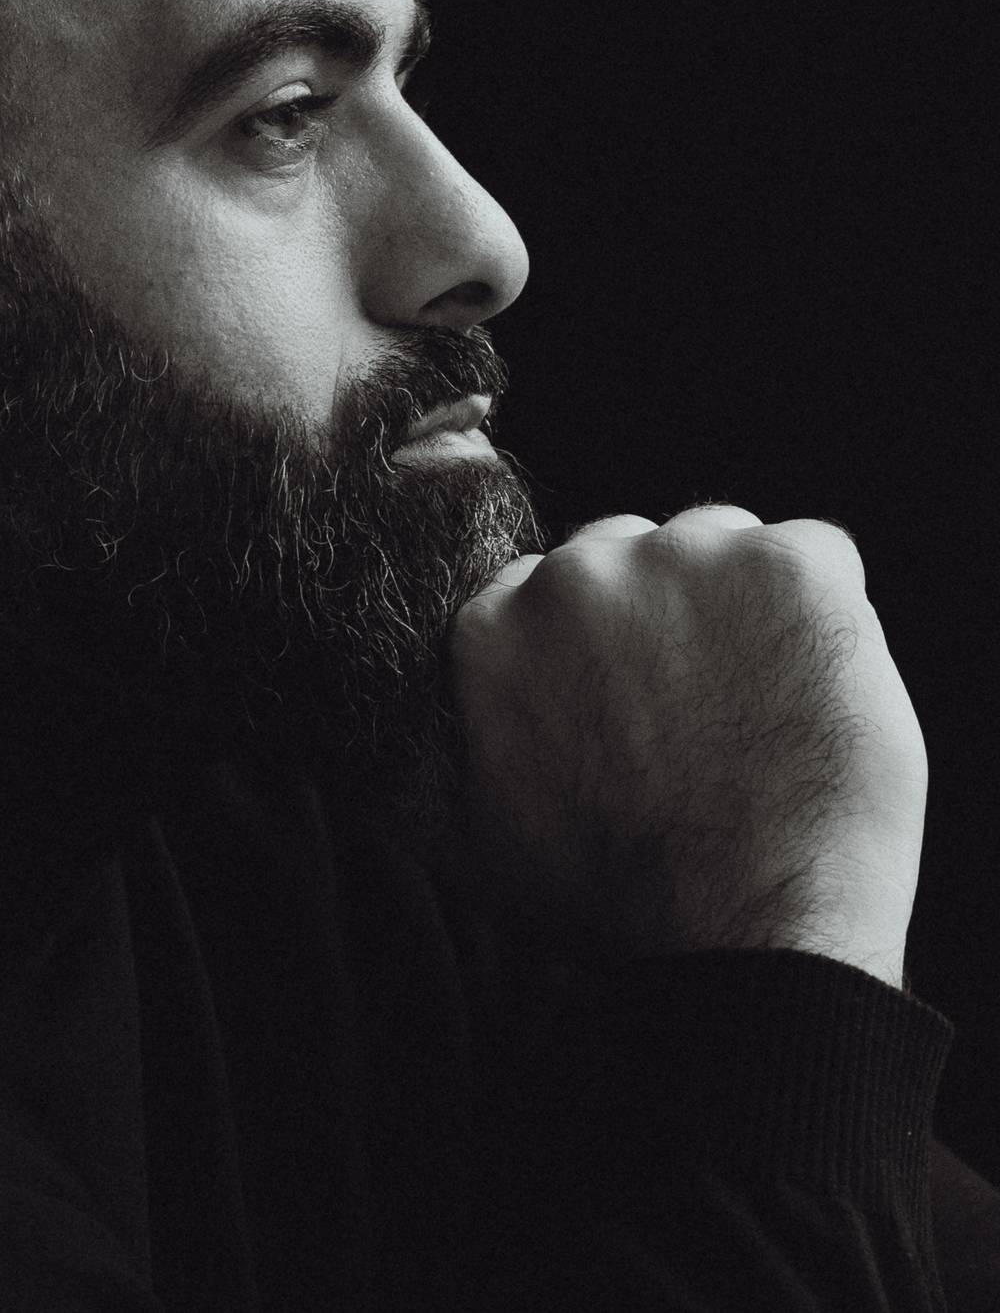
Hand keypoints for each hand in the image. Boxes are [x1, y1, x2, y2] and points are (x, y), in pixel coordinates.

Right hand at [444, 506, 926, 986]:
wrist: (744, 934)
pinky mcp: (788, 564)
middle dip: (668, 614)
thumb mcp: (479, 838)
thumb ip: (447, 756)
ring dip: (744, 603)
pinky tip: (816, 690)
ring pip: (723, 546)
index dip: (608, 645)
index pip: (554, 589)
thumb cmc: (618, 909)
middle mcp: (578, 571)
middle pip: (636, 554)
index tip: (641, 701)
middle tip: (706, 711)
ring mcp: (685, 558)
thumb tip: (402, 738)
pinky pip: (819, 555)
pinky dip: (828, 610)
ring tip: (765, 707)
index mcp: (494, 624)